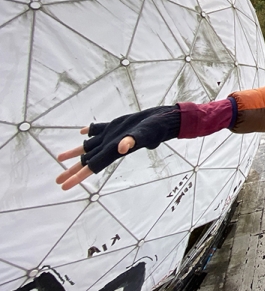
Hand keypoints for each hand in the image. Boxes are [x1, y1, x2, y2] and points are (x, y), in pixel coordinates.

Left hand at [56, 105, 180, 190]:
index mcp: (113, 151)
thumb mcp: (145, 135)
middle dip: (72, 170)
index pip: (91, 167)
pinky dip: (89, 131)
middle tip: (57, 180)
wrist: (163, 121)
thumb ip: (133, 141)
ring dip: (75, 152)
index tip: (63, 186)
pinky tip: (82, 132)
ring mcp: (111, 136)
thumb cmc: (156, 130)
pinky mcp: (115, 126)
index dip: (77, 176)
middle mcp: (109, 146)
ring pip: (88, 147)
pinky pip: (98, 130)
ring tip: (60, 158)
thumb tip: (122, 147)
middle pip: (86, 161)